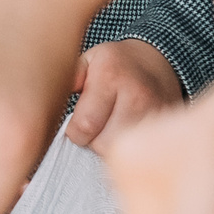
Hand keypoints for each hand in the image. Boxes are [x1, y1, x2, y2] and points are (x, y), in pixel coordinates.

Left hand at [64, 39, 183, 155]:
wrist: (158, 62)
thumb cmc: (114, 65)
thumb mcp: (87, 61)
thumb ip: (67, 80)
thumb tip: (46, 101)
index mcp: (110, 75)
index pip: (84, 126)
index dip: (74, 132)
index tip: (75, 125)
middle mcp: (136, 95)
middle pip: (104, 144)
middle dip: (93, 142)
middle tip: (95, 126)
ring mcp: (155, 113)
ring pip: (123, 152)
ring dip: (112, 148)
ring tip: (111, 129)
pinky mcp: (166, 127)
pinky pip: (142, 153)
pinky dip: (131, 149)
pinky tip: (127, 133)